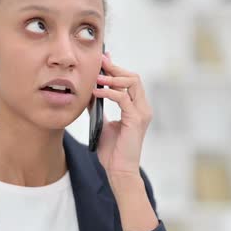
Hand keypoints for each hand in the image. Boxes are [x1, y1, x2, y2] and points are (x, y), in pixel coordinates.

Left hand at [90, 51, 152, 181]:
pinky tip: (96, 93)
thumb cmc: (112, 151)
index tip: (103, 60)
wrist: (119, 170)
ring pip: (132, 82)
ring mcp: (141, 113)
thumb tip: (88, 92)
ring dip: (113, 77)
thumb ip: (98, 108)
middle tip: (99, 62)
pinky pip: (122, 98)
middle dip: (115, 68)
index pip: (130, 80)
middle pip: (133, 77)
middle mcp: (143, 108)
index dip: (116, 68)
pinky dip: (109, 92)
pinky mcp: (136, 119)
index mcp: (137, 108)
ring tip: (96, 78)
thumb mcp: (102, 123)